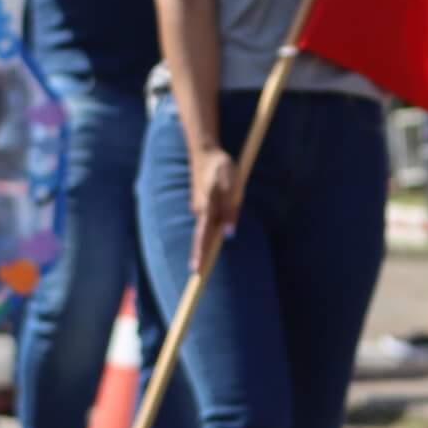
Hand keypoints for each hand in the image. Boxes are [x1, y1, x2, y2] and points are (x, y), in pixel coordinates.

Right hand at [189, 146, 238, 274]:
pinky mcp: (202, 205)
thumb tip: (229, 234)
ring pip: (208, 228)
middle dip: (200, 257)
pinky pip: (209, 219)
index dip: (201, 254)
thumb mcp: (231, 187)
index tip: (196, 271)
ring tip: (210, 244)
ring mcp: (199, 208)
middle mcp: (201, 211)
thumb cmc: (222, 168)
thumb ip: (231, 211)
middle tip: (197, 276)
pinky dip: (213, 223)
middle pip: (202, 239)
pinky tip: (219, 206)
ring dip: (209, 238)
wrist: (206, 152)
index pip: (204, 237)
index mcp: (208, 208)